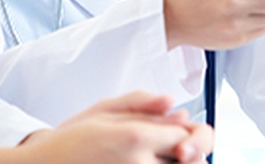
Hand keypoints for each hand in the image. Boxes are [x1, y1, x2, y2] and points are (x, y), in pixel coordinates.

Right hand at [0, 92, 212, 163]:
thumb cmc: (71, 139)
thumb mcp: (103, 111)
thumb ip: (143, 106)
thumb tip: (176, 107)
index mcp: (135, 137)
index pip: (187, 135)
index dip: (190, 133)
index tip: (179, 134)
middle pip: (192, 160)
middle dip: (190, 153)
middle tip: (179, 151)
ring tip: (163, 157)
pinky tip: (145, 163)